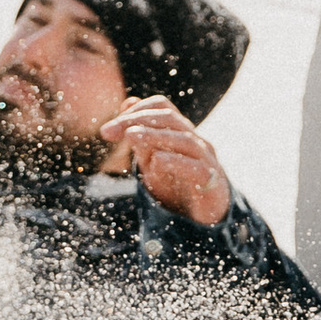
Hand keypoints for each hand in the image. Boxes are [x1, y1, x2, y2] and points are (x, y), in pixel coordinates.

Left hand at [113, 95, 233, 226]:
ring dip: (155, 136)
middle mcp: (195, 140)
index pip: (161, 107)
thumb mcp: (151, 160)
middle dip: (136, 120)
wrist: (204, 215)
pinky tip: (157, 160)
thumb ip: (140, 136)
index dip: (135, 110)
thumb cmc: (177, 184)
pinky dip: (176, 162)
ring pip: (185, 140)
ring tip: (131, 136)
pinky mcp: (212, 182)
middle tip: (108, 132)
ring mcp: (206, 159)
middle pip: (169, 118)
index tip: (109, 128)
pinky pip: (197, 168)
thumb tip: (127, 104)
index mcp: (180, 132)